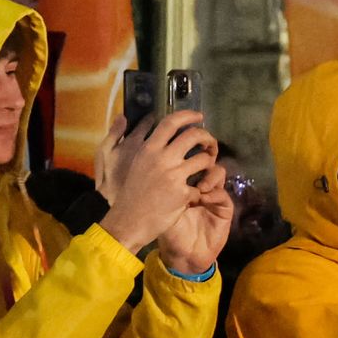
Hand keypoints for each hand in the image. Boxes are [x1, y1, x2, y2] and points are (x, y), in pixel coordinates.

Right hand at [99, 110, 212, 251]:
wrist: (128, 222)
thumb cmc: (130, 192)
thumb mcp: (133, 163)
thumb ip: (144, 145)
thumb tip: (134, 120)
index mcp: (149, 149)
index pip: (171, 122)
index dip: (188, 115)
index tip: (199, 116)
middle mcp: (162, 159)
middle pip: (194, 135)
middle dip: (207, 136)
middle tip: (209, 143)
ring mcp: (173, 176)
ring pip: (204, 159)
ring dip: (209, 162)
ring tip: (206, 167)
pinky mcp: (183, 194)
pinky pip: (201, 185)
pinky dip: (201, 188)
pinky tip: (196, 192)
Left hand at [159, 162, 233, 273]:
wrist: (183, 255)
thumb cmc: (171, 232)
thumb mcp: (165, 209)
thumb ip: (169, 189)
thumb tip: (170, 169)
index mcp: (186, 185)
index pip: (191, 163)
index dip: (188, 158)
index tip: (179, 162)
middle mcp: (202, 187)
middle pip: (207, 162)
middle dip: (203, 160)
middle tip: (194, 166)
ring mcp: (214, 197)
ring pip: (219, 173)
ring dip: (210, 176)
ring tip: (200, 186)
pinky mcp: (225, 209)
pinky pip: (223, 194)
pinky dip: (214, 194)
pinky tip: (204, 199)